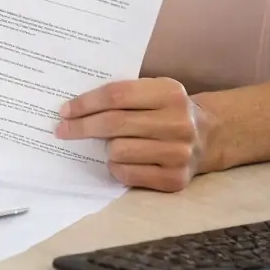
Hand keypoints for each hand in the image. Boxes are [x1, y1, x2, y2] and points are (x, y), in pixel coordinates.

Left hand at [56, 77, 211, 191]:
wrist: (207, 136)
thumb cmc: (166, 110)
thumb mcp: (153, 90)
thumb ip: (123, 94)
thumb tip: (74, 107)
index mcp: (170, 93)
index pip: (117, 96)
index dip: (86, 103)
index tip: (65, 110)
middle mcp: (179, 123)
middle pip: (114, 124)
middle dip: (82, 126)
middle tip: (63, 129)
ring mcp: (179, 153)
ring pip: (118, 151)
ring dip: (105, 148)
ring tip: (109, 144)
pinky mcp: (175, 179)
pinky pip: (128, 174)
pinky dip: (117, 167)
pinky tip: (121, 159)